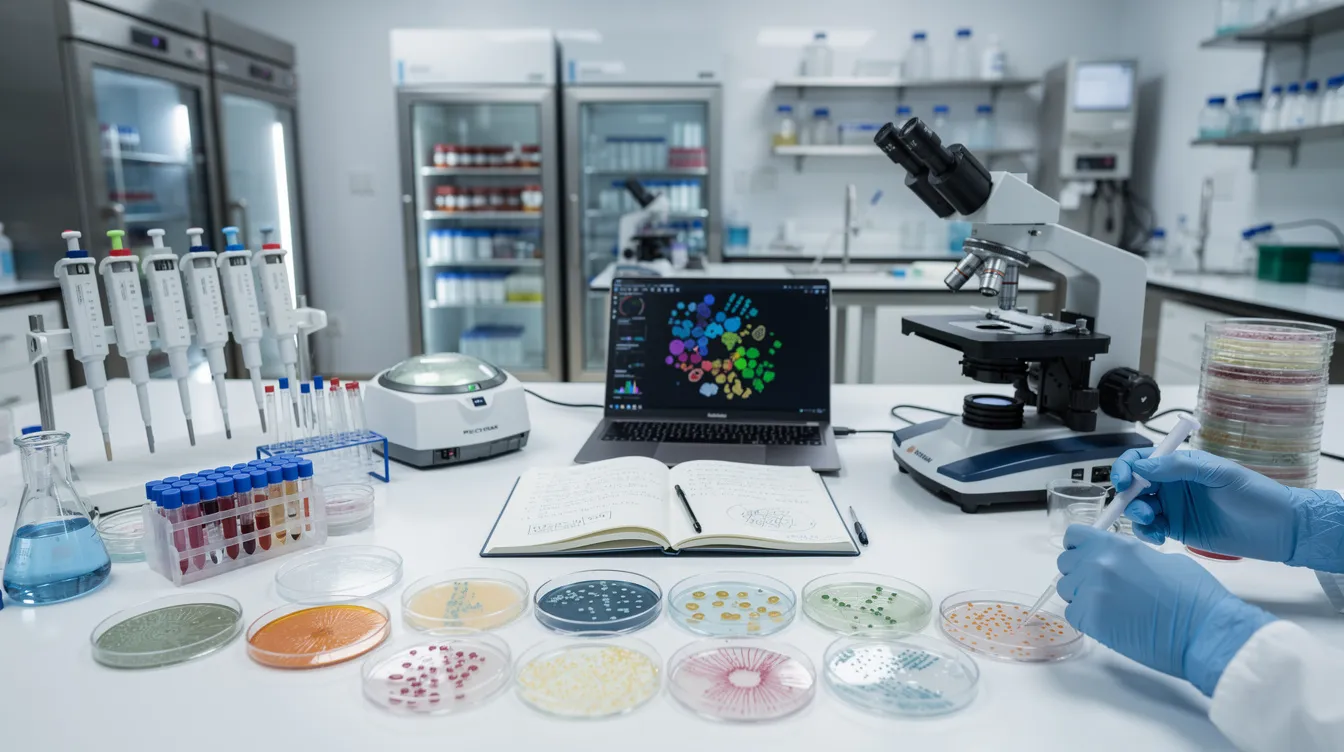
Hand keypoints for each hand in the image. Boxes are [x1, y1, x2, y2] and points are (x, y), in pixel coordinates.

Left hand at [1057, 525, 1274, 695]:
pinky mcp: (1091, 620)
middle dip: (1078, 573)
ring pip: (1066, 590)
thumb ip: (1131, 557)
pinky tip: (1109, 622)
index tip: (1086, 555)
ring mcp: (1092, 592)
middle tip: (1102, 586)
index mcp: (1117, 545)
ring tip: (1110, 606)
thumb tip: (1120, 564)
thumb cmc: (1195, 598)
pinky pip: (1072, 614)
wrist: (1204, 632)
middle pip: (1065, 564)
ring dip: (1081, 596)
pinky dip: (1085, 618)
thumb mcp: (1164, 560)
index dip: (1078, 547)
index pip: (1075, 536)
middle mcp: (1098, 564)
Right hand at [1111, 447, 1299, 560]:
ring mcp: (1174, 507)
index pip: (1142, 460)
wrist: (1279, 528)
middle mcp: (1172, 484)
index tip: (1122, 483)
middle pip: (1134, 486)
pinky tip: (1158, 538)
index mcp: (1180, 465)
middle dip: (1128, 497)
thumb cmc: (1255, 494)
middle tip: (1141, 511)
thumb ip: (1179, 467)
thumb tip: (1141, 468)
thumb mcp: (1218, 473)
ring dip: (1137, 516)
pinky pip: (1151, 529)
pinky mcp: (1177, 530)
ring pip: (1139, 509)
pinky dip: (1147, 533)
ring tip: (1154, 526)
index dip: (1126, 469)